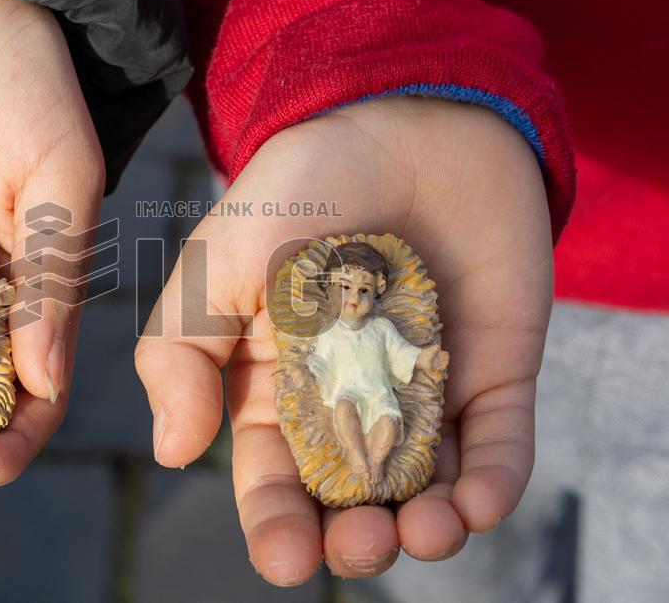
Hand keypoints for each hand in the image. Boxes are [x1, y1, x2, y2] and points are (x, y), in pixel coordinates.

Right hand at [135, 98, 550, 581]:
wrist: (401, 113)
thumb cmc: (298, 185)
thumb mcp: (217, 262)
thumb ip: (180, 352)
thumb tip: (173, 452)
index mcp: (277, 384)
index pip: (274, 475)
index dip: (277, 525)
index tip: (288, 560)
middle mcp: (351, 399)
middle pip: (352, 496)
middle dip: (354, 538)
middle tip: (361, 543)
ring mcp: (424, 385)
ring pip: (427, 484)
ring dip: (429, 526)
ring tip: (425, 532)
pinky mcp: (490, 366)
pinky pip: (498, 439)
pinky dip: (494, 480)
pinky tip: (478, 502)